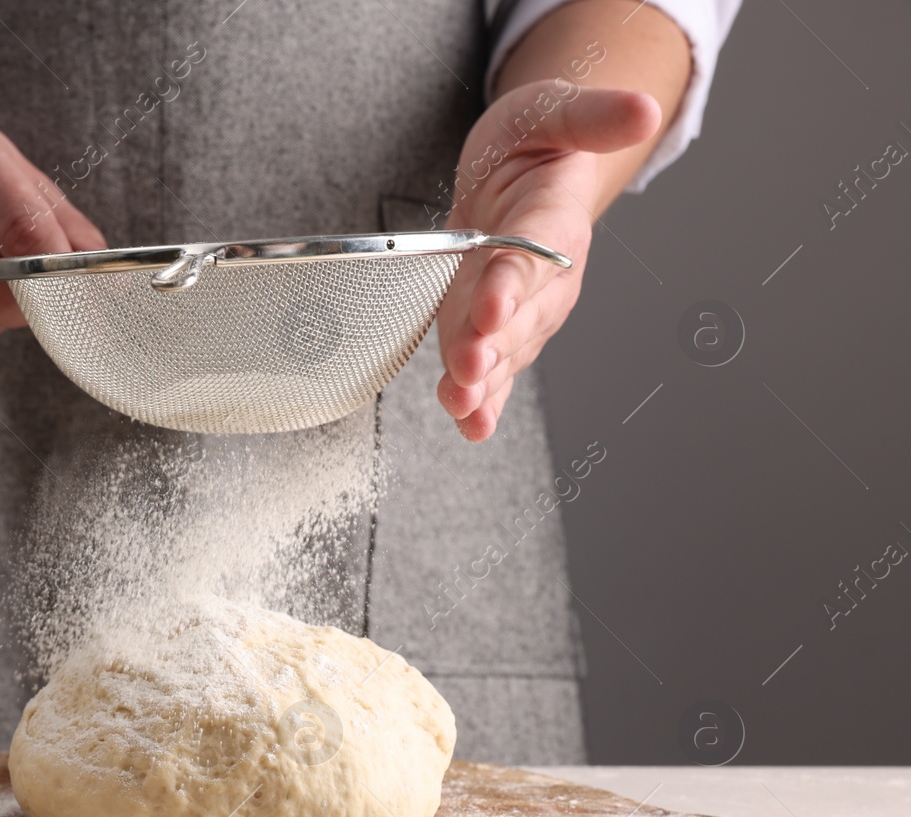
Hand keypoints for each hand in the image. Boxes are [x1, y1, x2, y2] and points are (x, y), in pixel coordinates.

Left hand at [435, 81, 660, 439]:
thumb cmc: (533, 142)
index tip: (494, 303)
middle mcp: (545, 278)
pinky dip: (480, 401)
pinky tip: (469, 422)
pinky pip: (492, 371)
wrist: (520, 171)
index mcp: (555, 221)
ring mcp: (519, 311)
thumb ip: (589, 114)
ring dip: (482, 382)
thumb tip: (643, 107)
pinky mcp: (492, 330)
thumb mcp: (552, 109)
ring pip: (504, 352)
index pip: (538, 253)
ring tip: (461, 403)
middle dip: (493, 344)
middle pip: (521, 315)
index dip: (516, 281)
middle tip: (468, 365)